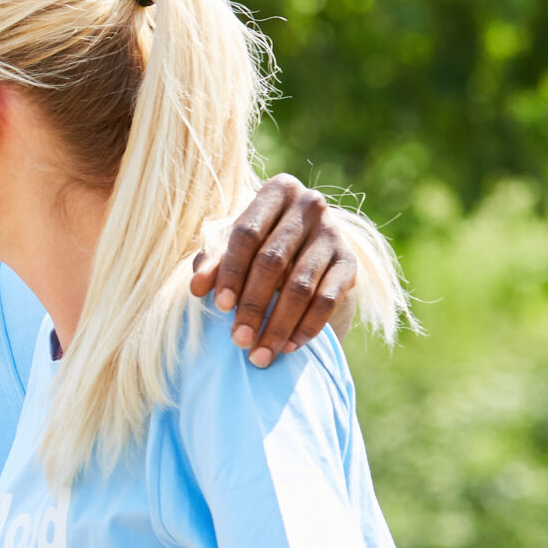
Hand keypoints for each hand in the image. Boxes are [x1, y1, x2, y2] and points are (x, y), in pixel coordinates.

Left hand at [189, 173, 360, 367]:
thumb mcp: (230, 247)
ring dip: (278, 325)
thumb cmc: (256, 245)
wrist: (304, 249)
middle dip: (253, 306)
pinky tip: (289, 347)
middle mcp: (309, 205)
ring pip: (301, 285)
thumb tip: (197, 287)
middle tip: (238, 341)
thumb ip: (212, 263)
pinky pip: (328, 299)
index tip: (219, 307)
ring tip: (260, 355)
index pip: (247, 233)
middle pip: (273, 260)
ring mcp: (333, 233)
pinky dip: (307, 326)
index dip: (231, 272)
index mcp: (276, 192)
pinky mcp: (351, 262)